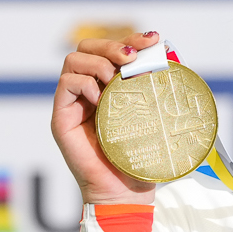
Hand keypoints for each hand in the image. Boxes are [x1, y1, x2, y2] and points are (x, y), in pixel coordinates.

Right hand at [51, 30, 160, 206]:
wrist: (125, 192)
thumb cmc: (140, 159)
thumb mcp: (154, 118)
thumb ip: (156, 88)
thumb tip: (170, 54)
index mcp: (110, 87)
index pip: (113, 51)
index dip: (131, 40)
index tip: (152, 40)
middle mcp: (89, 91)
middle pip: (88, 47)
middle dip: (113, 45)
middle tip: (132, 58)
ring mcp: (73, 102)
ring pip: (74, 59)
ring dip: (98, 62)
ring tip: (115, 80)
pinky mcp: (61, 116)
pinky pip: (66, 83)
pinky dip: (84, 83)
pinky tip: (101, 99)